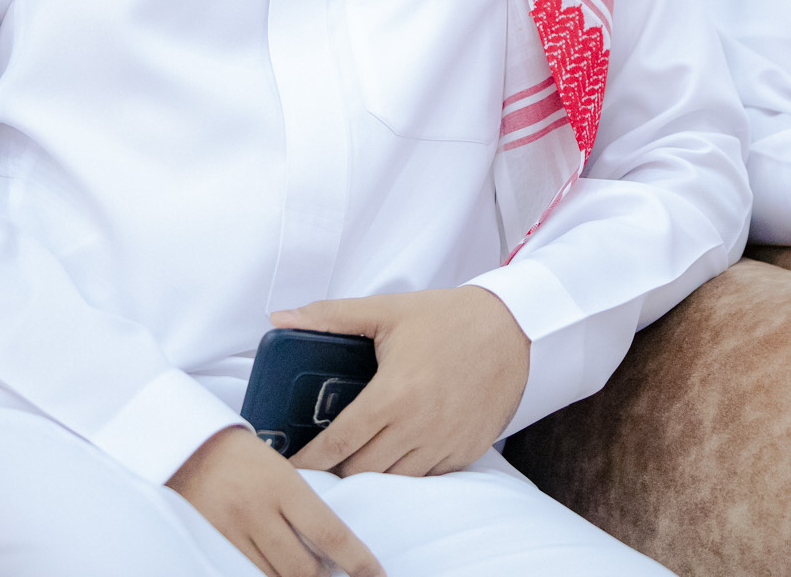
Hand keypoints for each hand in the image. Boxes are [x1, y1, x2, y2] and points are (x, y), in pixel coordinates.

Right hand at [167, 425, 380, 576]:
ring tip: (305, 571)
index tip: (376, 575)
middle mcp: (260, 511)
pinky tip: (275, 572)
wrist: (184, 448)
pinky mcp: (212, 545)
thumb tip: (331, 539)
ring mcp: (233, 532)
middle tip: (334, 574)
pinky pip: (245, 574)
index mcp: (284, 486)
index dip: (358, 561)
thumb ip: (303, 502)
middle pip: (304, 568)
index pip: (331, 533)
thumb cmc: (241, 454)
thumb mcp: (280, 468)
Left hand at [278, 285, 530, 477]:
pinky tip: (400, 451)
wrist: (509, 326)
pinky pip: (428, 476)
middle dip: (338, 469)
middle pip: (362, 471)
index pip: (338, 443)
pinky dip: (409, 470)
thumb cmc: (445, 318)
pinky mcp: (466, 450)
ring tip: (359, 457)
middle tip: (325, 459)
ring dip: (374, 472)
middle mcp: (419, 426)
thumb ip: (330, 316)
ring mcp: (445, 442)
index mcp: (394, 394)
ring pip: (394, 480)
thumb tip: (280, 317)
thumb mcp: (387, 310)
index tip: (292, 465)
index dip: (309, 460)